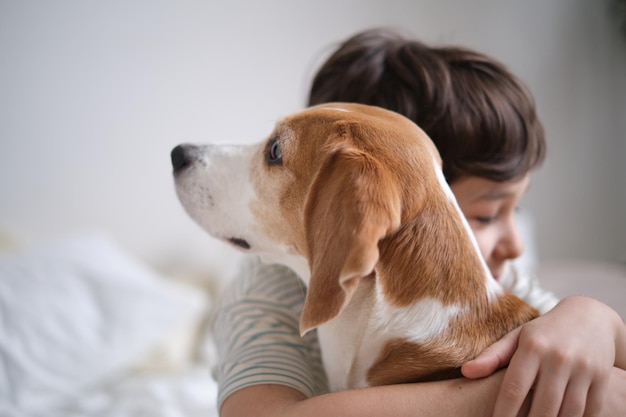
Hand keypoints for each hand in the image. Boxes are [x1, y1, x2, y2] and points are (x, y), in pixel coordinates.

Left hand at [462, 296, 622, 416]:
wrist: (590, 317)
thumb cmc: (544, 332)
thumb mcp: (518, 337)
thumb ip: (493, 356)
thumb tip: (466, 372)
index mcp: (533, 347)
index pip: (514, 389)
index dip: (504, 413)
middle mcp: (559, 357)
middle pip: (543, 406)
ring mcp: (584, 368)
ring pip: (568, 412)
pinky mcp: (602, 378)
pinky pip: (591, 410)